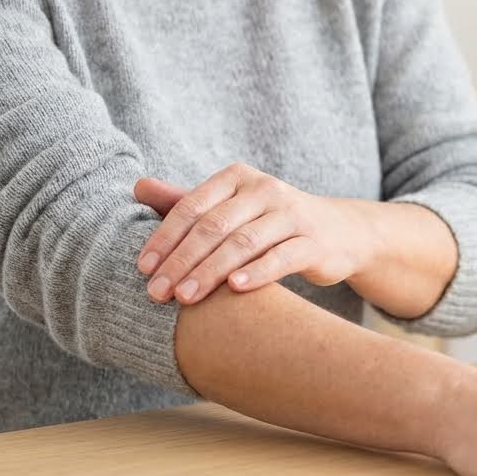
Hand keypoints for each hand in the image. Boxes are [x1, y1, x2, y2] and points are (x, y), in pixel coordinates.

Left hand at [133, 163, 376, 304]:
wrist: (339, 231)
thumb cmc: (271, 222)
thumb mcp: (230, 206)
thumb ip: (186, 200)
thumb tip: (137, 186)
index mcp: (237, 178)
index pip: (192, 206)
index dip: (164, 237)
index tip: (143, 269)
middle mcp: (265, 189)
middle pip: (214, 226)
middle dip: (181, 261)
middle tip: (157, 293)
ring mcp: (292, 215)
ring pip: (244, 243)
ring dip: (210, 272)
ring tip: (185, 298)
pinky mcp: (314, 242)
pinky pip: (282, 257)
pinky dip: (257, 273)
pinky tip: (235, 290)